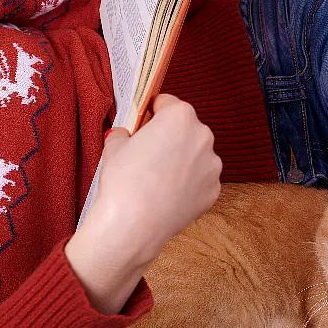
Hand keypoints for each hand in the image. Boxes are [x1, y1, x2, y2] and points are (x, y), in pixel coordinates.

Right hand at [65, 94, 221, 313]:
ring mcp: (212, 165)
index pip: (167, 103)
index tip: (144, 122)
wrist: (133, 224)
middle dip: (169, 137)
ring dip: (181, 160)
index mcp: (180, 117)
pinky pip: (199, 180)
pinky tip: (167, 194)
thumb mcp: (114, 145)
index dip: (152, 112)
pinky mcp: (213, 191)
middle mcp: (202, 136)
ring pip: (195, 155)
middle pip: (185, 128)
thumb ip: (124, 133)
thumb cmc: (123, 179)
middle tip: (148, 153)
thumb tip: (126, 135)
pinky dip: (187, 183)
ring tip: (157, 178)